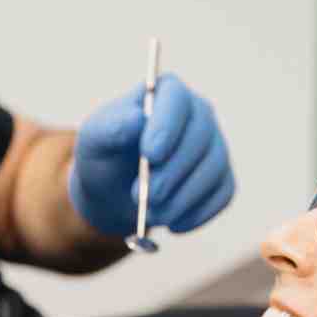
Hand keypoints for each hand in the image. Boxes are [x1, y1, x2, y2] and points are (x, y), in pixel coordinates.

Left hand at [67, 74, 234, 237]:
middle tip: (145, 196)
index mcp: (166, 93)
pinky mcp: (221, 178)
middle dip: (172, 171)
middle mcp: (198, 114)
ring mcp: (214, 146)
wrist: (113, 191)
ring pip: (213, 169)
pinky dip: (197, 214)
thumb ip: (111, 128)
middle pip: (199, 135)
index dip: (167, 125)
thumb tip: (136, 120)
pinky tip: (172, 224)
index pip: (176, 98)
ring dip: (182, 198)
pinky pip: (221, 195)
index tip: (150, 154)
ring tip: (150, 214)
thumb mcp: (94, 140)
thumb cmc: (104, 156)